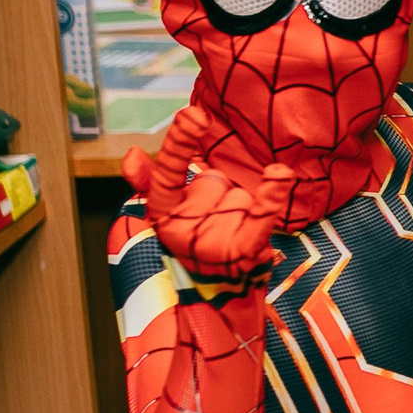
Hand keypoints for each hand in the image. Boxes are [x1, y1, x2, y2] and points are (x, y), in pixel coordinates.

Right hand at [123, 104, 293, 282]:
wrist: (224, 298)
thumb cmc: (200, 244)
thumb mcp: (173, 210)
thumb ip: (154, 180)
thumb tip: (131, 154)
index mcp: (162, 215)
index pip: (168, 174)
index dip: (179, 144)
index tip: (194, 114)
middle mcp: (181, 229)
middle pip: (214, 179)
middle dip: (222, 191)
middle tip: (219, 221)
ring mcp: (211, 242)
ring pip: (240, 195)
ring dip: (244, 207)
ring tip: (235, 235)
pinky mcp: (242, 251)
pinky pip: (260, 214)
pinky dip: (272, 195)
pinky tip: (280, 174)